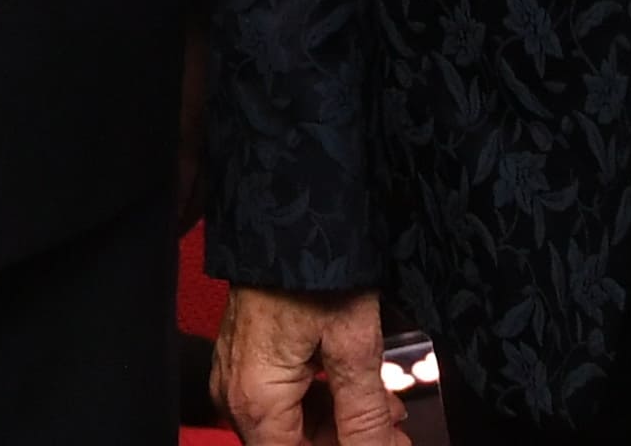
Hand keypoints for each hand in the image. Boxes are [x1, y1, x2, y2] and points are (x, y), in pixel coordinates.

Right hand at [214, 283, 398, 445]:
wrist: (285, 208)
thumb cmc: (312, 265)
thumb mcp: (353, 344)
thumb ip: (365, 414)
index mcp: (256, 401)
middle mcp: (236, 395)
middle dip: (347, 441)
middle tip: (394, 429)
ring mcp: (236, 376)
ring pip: (290, 425)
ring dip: (339, 423)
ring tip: (387, 409)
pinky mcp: (245, 358)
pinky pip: (281, 398)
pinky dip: (321, 400)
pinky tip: (359, 389)